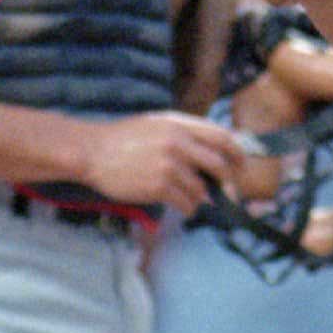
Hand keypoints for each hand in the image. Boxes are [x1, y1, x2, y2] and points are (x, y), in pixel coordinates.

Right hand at [81, 111, 247, 215]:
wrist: (92, 152)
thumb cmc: (122, 139)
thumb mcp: (156, 125)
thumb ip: (185, 136)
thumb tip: (212, 158)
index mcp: (179, 124)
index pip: (221, 137)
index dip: (237, 153)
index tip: (240, 165)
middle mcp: (178, 142)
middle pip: (219, 164)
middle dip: (228, 182)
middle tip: (227, 192)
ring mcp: (169, 165)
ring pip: (202, 189)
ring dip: (200, 198)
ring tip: (187, 198)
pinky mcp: (159, 186)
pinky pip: (187, 204)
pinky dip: (188, 208)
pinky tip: (180, 206)